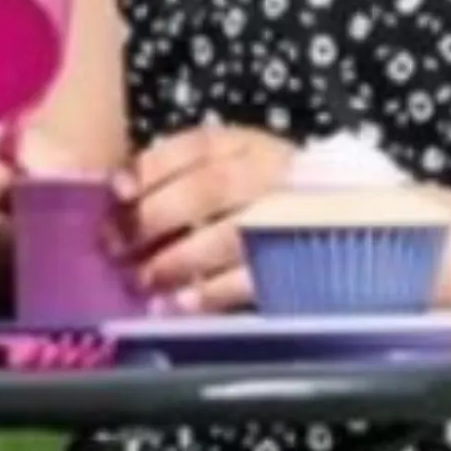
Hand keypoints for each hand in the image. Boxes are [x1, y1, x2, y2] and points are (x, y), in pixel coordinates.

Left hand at [113, 124, 294, 312]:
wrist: (334, 220)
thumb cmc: (254, 193)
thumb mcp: (222, 166)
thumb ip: (175, 174)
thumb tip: (119, 193)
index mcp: (246, 146)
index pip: (197, 146)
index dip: (154, 167)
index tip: (118, 191)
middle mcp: (269, 176)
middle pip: (209, 189)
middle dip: (156, 216)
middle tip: (116, 243)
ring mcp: (287, 221)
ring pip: (229, 236)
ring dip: (177, 260)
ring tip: (141, 278)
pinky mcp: (296, 267)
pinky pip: (253, 280)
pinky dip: (211, 293)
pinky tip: (180, 304)